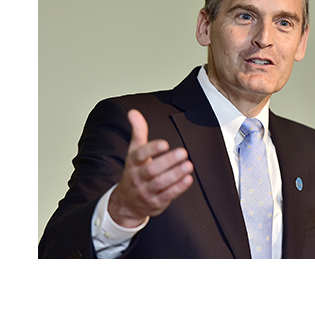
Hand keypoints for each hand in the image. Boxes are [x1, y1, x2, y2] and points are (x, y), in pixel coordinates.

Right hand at [108, 109, 193, 227]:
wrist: (126, 202)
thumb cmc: (134, 172)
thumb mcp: (134, 152)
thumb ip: (138, 132)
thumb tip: (133, 112)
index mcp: (132, 162)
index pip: (140, 154)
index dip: (152, 149)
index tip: (164, 143)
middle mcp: (137, 177)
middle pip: (152, 169)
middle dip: (168, 161)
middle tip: (183, 152)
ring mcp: (146, 191)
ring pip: (160, 183)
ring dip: (175, 174)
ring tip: (188, 165)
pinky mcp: (156, 202)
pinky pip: (167, 195)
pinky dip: (178, 188)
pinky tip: (188, 179)